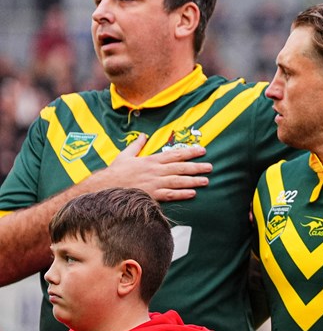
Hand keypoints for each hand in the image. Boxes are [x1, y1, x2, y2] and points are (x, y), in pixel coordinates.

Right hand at [94, 133, 212, 200]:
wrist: (104, 188)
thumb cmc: (115, 173)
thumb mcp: (125, 155)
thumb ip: (136, 145)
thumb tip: (143, 135)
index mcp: (151, 160)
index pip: (174, 154)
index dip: (189, 152)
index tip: (202, 150)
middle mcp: (155, 171)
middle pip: (180, 168)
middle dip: (196, 167)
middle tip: (210, 167)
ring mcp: (154, 183)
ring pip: (178, 181)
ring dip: (193, 181)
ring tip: (206, 181)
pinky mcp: (152, 195)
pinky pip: (170, 195)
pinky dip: (181, 194)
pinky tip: (192, 193)